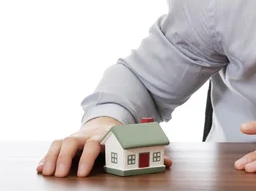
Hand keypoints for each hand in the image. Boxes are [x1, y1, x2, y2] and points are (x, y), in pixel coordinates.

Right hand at [36, 117, 172, 176]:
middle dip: (69, 158)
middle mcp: (88, 136)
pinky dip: (46, 157)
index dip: (90, 157)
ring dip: (55, 158)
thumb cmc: (118, 140)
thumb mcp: (131, 144)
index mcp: (106, 137)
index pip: (97, 145)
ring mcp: (75, 138)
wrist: (102, 125)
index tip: (84, 173)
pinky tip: (42, 169)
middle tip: (64, 175)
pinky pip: (52, 146)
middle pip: (76, 143)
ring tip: (50, 173)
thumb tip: (168, 163)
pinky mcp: (64, 142)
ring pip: (61, 143)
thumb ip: (148, 152)